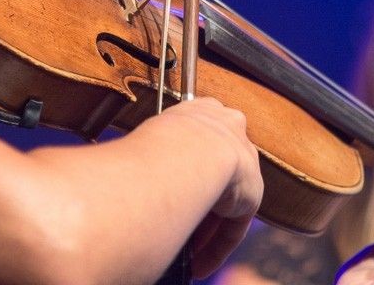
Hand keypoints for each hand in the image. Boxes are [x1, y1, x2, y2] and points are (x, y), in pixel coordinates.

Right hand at [161, 97, 262, 277]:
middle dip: (194, 199)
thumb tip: (122, 170)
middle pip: (212, 171)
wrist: (190, 150)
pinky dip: (214, 246)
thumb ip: (151, 149)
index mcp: (203, 109)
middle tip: (173, 222)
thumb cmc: (158, 141)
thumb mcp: (151, 134)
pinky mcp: (251, 191)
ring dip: (202, 226)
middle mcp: (228, 128)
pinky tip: (198, 264)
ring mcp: (243, 159)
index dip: (179, 169)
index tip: (164, 188)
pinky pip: (232, 225)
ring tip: (182, 250)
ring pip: (221, 200)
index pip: (195, 141)